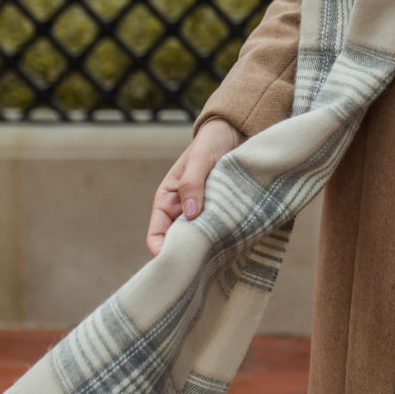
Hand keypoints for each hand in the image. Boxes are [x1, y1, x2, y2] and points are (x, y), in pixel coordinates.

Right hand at [146, 118, 244, 256]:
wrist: (235, 131)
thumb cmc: (211, 142)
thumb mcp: (200, 158)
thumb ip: (192, 183)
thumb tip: (190, 215)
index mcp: (168, 201)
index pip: (157, 236)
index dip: (163, 252)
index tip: (179, 260)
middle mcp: (183, 212)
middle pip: (180, 244)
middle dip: (190, 254)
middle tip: (206, 262)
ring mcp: (204, 214)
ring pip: (202, 240)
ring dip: (210, 246)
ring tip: (223, 252)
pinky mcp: (223, 213)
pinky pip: (221, 231)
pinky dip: (226, 237)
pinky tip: (237, 242)